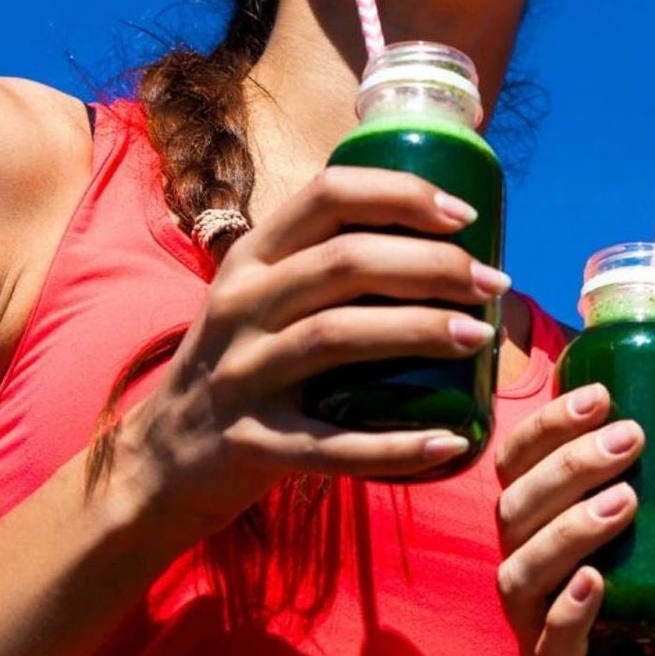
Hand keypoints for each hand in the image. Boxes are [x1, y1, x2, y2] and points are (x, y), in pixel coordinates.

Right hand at [114, 166, 508, 537]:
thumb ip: (329, 272)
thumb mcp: (264, 301)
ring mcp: (241, 374)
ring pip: (337, 337)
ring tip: (481, 336)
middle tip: (493, 282)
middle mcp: (241, 305)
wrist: (161, 460)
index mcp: (252, 259)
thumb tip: (446, 253)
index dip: (402, 195)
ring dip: (420, 330)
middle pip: (346, 263)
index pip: (328, 196)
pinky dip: (395, 446)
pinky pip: (331, 446)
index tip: (465, 215)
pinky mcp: (251, 443)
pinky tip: (450, 441)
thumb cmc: (244, 369)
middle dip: (433, 265)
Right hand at [495, 385, 654, 655]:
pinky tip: (594, 580)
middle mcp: (529, 578)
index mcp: (545, 529)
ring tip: (625, 502)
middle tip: (631, 440)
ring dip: (567, 530)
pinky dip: (567, 613)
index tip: (602, 396)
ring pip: (521, 576)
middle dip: (568, 468)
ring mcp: (539, 635)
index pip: (518, 466)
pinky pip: (549, 649)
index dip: (546, 427)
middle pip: (514, 512)